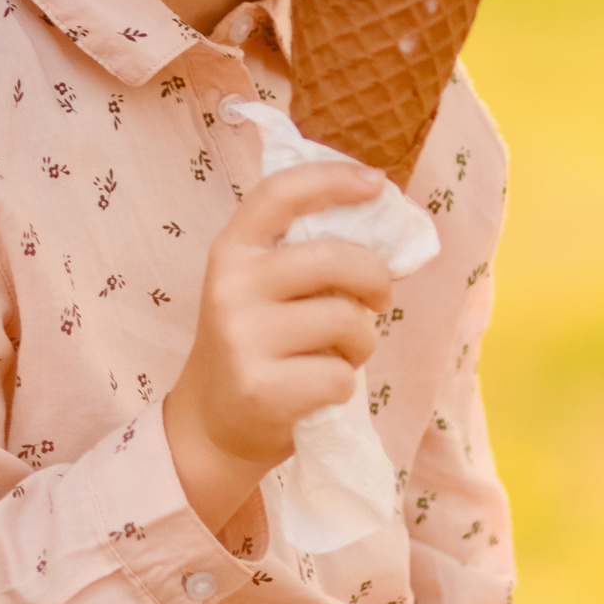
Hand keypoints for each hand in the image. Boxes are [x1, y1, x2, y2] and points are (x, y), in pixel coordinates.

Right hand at [162, 157, 395, 529]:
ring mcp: (242, 337)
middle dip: (376, 279)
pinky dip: (344, 385)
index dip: (332, 179)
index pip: (279, 194)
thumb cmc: (257, 345)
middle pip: (336, 259)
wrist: (212, 424)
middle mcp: (230, 286)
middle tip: (378, 298)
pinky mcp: (261, 388)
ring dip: (361, 342)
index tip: (376, 183)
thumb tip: (390, 238)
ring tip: (336, 354)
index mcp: (232, 250)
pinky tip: (316, 390)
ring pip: (348, 321)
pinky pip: (340, 375)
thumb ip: (307, 258)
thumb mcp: (262, 289)